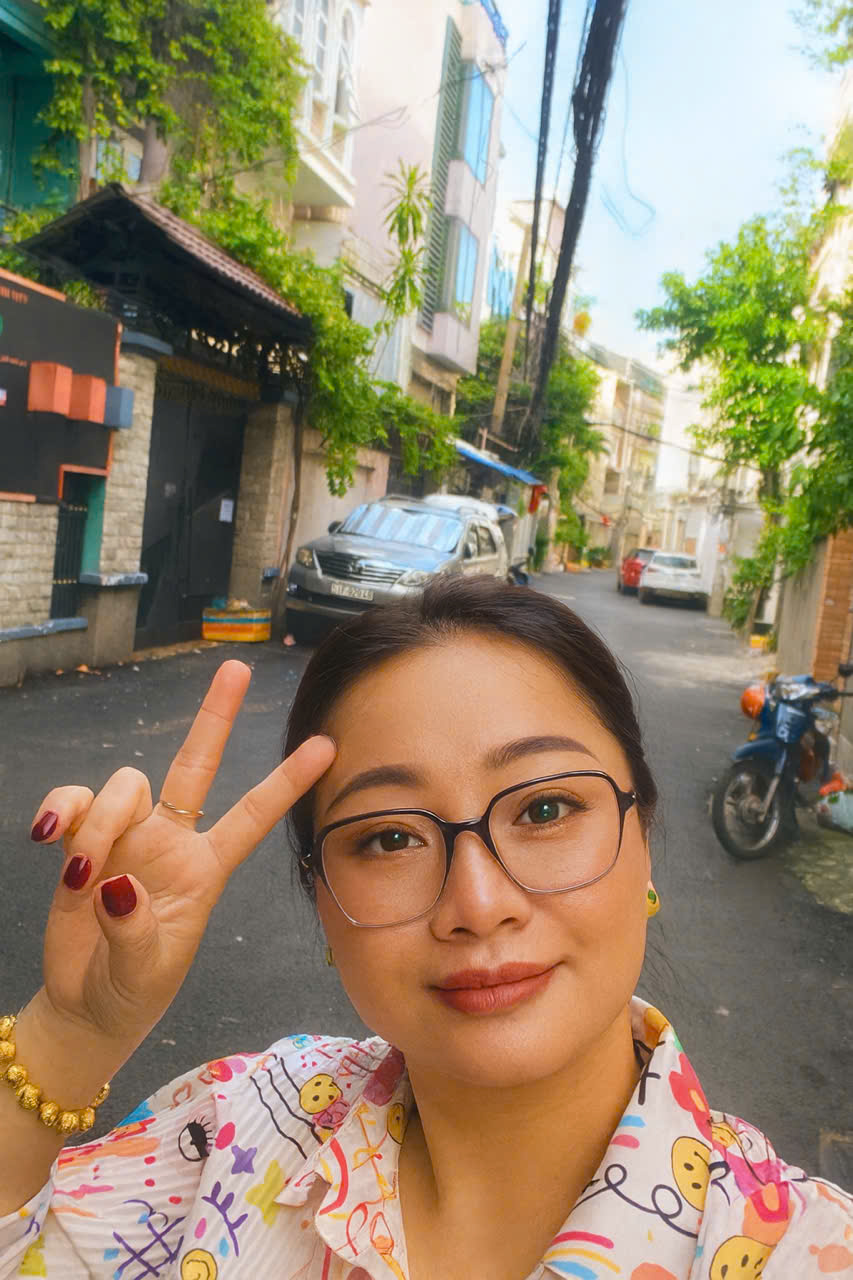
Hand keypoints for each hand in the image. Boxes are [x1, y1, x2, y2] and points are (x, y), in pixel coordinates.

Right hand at [28, 660, 334, 1053]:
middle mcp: (171, 842)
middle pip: (196, 764)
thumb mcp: (143, 973)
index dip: (287, 782)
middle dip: (214, 716)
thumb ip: (134, 931)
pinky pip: (74, 801)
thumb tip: (114, 881)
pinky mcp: (83, 841)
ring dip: (99, 822)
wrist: (86, 1006)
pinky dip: (61, 810)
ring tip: (81, 877)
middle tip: (235, 667)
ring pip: (124, 786)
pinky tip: (48, 839)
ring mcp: (127, 837)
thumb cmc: (132, 990)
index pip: (253, 817)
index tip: (328, 746)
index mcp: (205, 870)